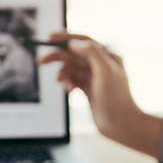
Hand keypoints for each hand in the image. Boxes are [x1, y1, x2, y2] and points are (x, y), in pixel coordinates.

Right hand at [36, 31, 162, 156]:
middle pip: (74, 54)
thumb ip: (91, 53)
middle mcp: (101, 64)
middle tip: (41, 61)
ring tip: (59, 81)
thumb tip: (74, 43)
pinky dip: (68, 82)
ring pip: (72, 68)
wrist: (121, 125)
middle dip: (57, 56)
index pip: (83, 41)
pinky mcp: (89, 89)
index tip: (49, 38)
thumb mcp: (105, 71)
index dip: (65, 38)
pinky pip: (73, 80)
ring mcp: (94, 77)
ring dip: (63, 72)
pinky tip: (69, 90)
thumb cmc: (117, 99)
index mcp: (107, 55)